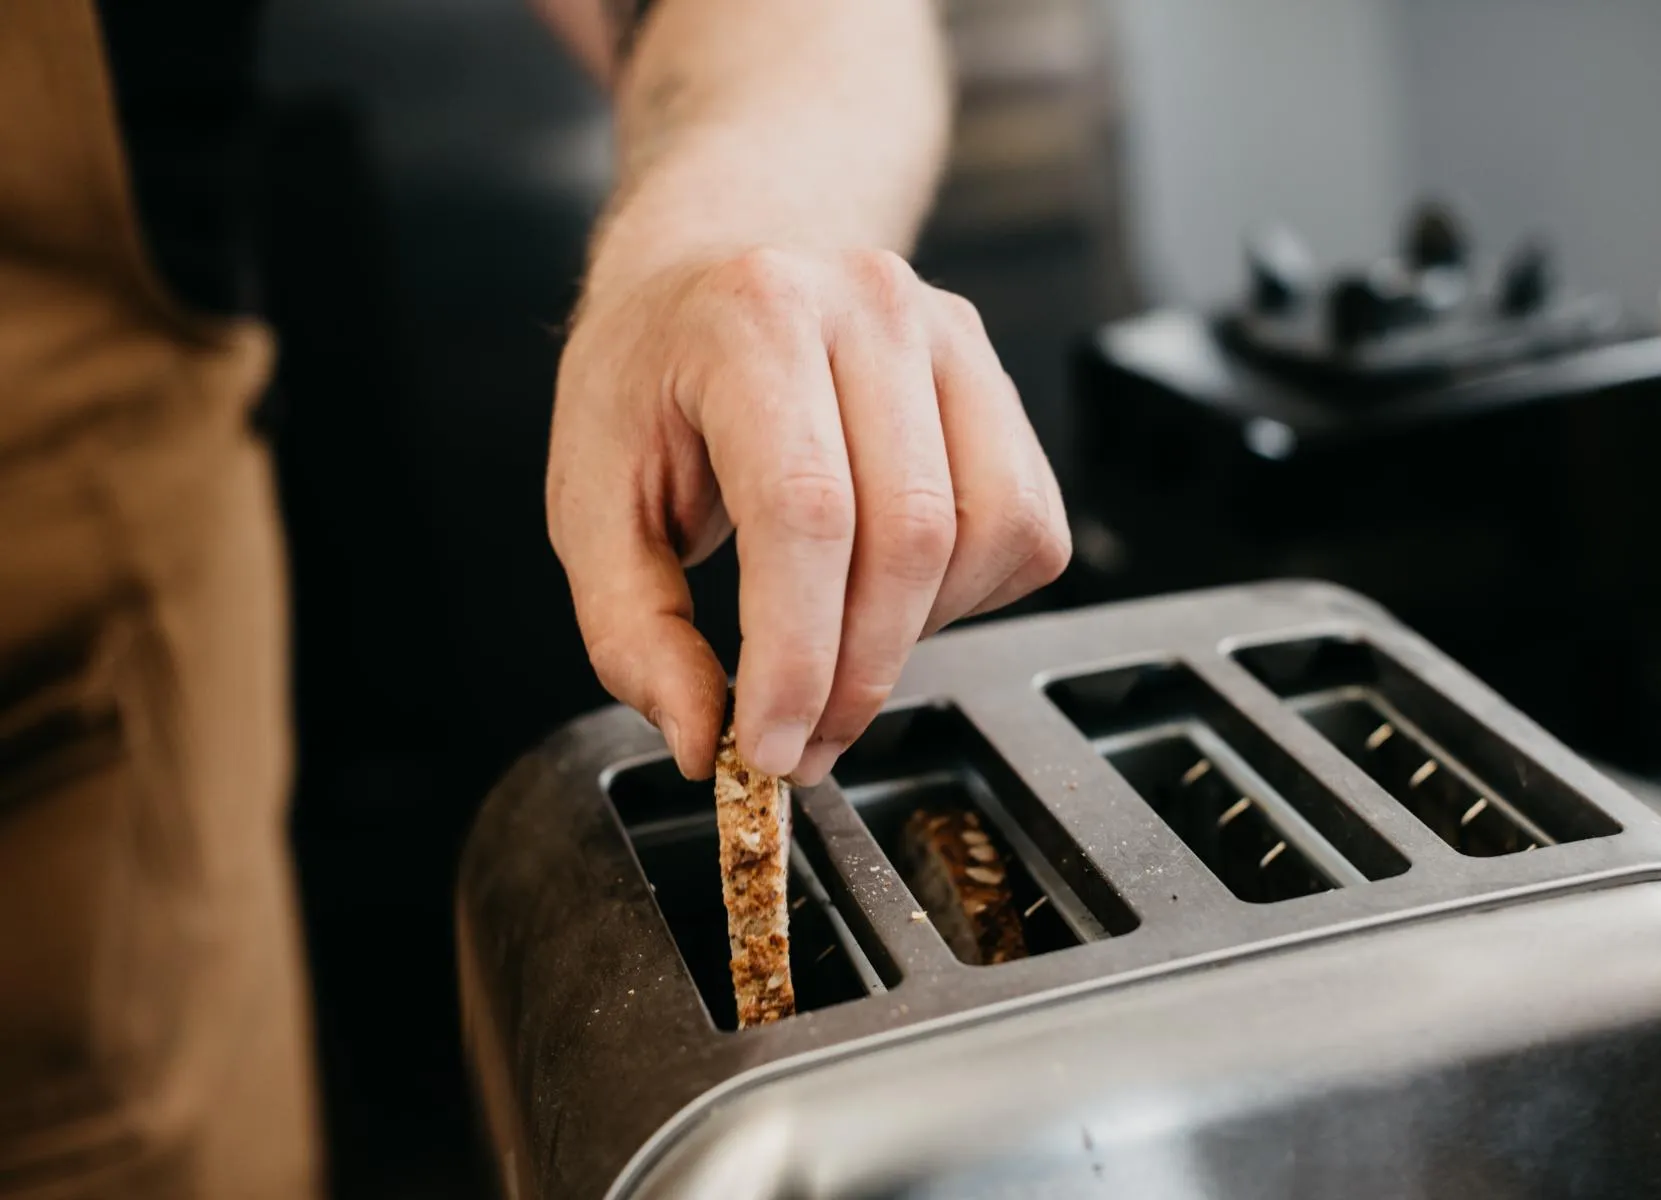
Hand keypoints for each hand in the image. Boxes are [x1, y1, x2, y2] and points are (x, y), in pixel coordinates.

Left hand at [548, 242, 1069, 784]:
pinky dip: (968, 596)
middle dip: (858, 675)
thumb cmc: (652, 381)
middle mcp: (870, 306)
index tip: (769, 746)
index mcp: (753, 317)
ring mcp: (951, 336)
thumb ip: (632, 629)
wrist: (718, 268)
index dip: (796, 653)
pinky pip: (1027, 525)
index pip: (804, 510)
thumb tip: (699, 738)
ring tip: (839, 656)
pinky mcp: (1000, 380)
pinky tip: (889, 590)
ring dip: (918, 638)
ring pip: (987, 533)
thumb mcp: (590, 499)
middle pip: (909, 534)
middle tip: (804, 744)